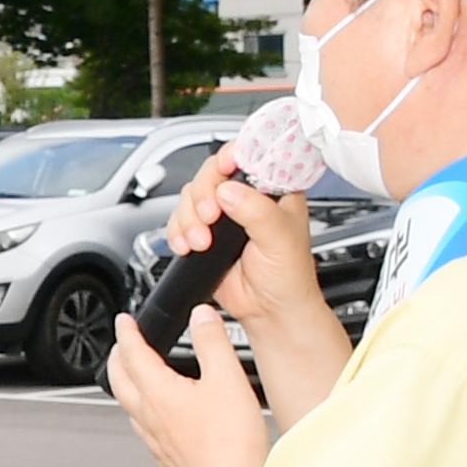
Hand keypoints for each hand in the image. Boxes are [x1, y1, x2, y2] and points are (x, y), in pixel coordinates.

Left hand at [106, 306, 270, 466]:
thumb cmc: (228, 444)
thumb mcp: (227, 379)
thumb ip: (213, 342)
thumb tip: (201, 316)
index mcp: (158, 391)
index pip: (132, 352)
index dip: (127, 332)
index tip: (124, 320)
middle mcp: (148, 415)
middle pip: (120, 379)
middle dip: (117, 356)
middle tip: (121, 344)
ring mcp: (154, 438)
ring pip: (128, 404)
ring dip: (127, 383)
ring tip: (134, 374)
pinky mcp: (164, 456)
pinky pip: (143, 426)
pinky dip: (142, 409)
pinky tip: (157, 415)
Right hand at [168, 149, 322, 328]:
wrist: (269, 310)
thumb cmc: (288, 276)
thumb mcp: (280, 239)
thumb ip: (257, 211)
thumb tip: (228, 191)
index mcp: (273, 190)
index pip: (249, 156)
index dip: (233, 156)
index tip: (225, 169)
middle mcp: (246, 197)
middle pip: (210, 173)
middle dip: (202, 196)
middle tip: (210, 218)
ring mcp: (224, 214)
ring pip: (190, 196)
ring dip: (188, 219)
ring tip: (202, 242)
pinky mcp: (204, 232)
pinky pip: (178, 220)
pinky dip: (177, 232)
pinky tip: (189, 246)